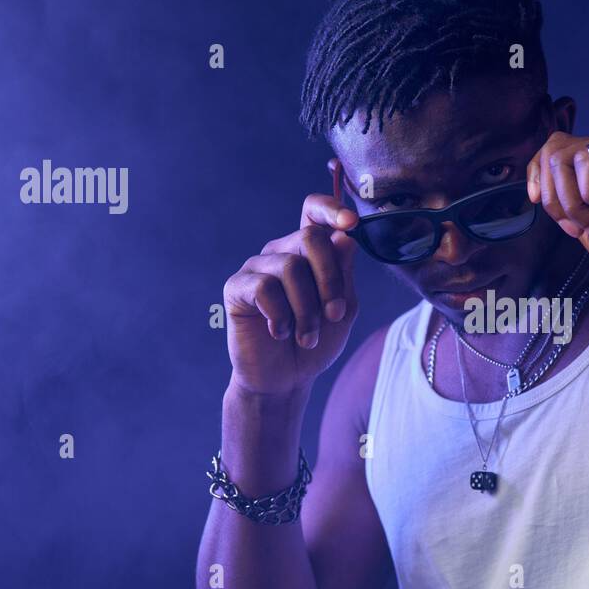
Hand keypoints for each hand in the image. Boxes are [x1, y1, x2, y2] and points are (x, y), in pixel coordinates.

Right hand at [221, 189, 360, 397]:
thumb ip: (344, 274)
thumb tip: (345, 236)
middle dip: (330, 280)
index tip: (351, 223)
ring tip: (308, 337)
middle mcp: (281, 252)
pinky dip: (281, 316)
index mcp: (309, 252)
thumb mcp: (343, 309)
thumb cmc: (316, 341)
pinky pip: (264, 287)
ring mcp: (257, 267)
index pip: (314, 211)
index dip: (332, 209)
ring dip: (307, 309)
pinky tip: (280, 332)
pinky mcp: (237, 287)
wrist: (285, 379)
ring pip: (290, 267)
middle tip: (334, 316)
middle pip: (310, 239)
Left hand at [527, 129, 588, 293]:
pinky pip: (587, 162)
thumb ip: (566, 201)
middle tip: (582, 227)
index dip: (537, 175)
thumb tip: (539, 186)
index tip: (538, 203)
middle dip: (553, 198)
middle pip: (552, 150)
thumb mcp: (587, 226)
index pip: (553, 149)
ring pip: (562, 157)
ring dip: (574, 204)